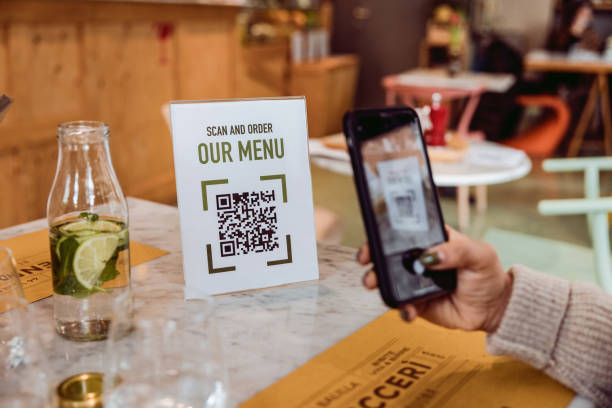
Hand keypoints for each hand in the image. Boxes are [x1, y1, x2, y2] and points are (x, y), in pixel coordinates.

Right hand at [357, 227, 512, 332]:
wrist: (494, 308)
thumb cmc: (487, 275)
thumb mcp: (479, 254)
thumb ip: (457, 251)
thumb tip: (431, 256)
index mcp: (431, 240)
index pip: (404, 233)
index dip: (385, 235)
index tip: (375, 238)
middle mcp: (419, 260)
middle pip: (388, 256)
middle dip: (372, 259)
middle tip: (367, 263)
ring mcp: (416, 282)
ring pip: (390, 281)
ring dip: (379, 283)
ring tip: (378, 286)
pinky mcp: (418, 303)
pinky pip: (402, 306)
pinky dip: (401, 309)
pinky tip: (408, 310)